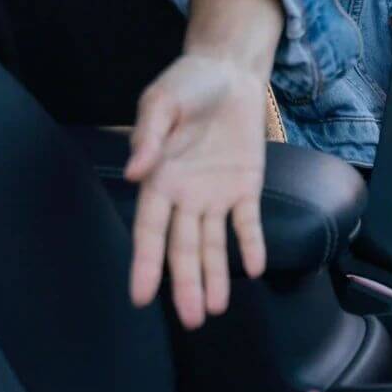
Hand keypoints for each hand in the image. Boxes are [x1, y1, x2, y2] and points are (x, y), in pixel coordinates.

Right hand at [125, 51, 268, 328]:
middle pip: (183, 248)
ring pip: (212, 244)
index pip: (149, 231)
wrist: (229, 71)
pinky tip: (255, 268)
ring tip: (215, 310)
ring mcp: (216, 194)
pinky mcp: (245, 187)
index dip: (145, 263)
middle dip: (185, 284)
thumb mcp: (161, 103)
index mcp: (158, 180)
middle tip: (190, 319)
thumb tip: (136, 170)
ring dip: (214, 276)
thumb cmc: (186, 85)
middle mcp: (185, 196)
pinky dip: (250, 243)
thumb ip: (150, 136)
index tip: (141, 296)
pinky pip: (247, 221)